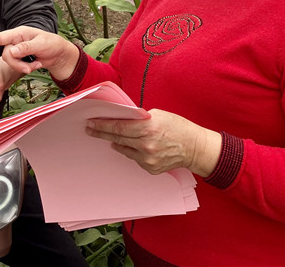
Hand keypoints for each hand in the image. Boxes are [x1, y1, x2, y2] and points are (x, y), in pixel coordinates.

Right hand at [0, 26, 78, 80]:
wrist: (59, 55)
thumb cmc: (52, 44)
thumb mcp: (42, 44)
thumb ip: (26, 47)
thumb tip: (12, 51)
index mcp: (19, 33)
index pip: (1, 37)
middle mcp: (16, 41)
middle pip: (6, 55)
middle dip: (17, 64)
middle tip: (30, 68)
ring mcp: (17, 50)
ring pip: (10, 62)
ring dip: (23, 67)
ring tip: (36, 65)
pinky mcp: (20, 59)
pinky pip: (16, 66)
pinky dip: (26, 68)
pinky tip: (35, 65)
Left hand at [86, 109, 221, 176]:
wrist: (195, 148)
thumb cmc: (177, 127)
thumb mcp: (157, 115)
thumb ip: (138, 118)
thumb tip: (121, 119)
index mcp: (147, 128)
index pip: (118, 126)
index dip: (102, 125)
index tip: (91, 122)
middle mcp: (145, 144)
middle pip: (117, 138)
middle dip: (101, 133)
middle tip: (89, 129)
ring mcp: (147, 158)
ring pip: (123, 149)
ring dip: (116, 142)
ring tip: (108, 136)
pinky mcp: (150, 168)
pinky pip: (134, 157)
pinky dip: (131, 150)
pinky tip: (133, 145)